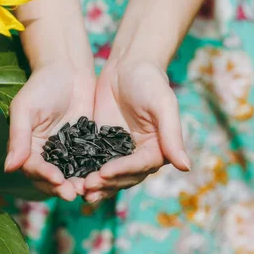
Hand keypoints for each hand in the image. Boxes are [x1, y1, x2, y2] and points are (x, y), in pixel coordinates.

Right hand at [4, 64, 95, 200]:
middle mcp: (47, 153)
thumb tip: (9, 168)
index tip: (57, 180)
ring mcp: (68, 151)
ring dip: (78, 184)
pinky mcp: (86, 146)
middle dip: (62, 187)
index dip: (44, 176)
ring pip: (71, 175)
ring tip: (89, 189)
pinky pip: (89, 163)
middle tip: (75, 193)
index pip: (33, 168)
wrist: (68, 68)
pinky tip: (103, 177)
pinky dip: (94, 172)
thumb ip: (18, 137)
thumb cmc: (42, 85)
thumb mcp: (26, 108)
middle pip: (52, 178)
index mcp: (28, 147)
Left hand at [83, 59, 190, 202]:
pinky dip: (81, 170)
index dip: (122, 171)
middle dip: (105, 182)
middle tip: (86, 186)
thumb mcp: (163, 105)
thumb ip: (172, 135)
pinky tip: (67, 176)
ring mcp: (118, 151)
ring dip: (93, 184)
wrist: (127, 64)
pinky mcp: (100, 144)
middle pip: (122, 177)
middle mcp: (138, 155)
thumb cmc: (150, 81)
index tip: (104, 173)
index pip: (139, 166)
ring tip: (77, 189)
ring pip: (106, 175)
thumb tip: (186, 167)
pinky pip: (91, 161)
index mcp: (157, 150)